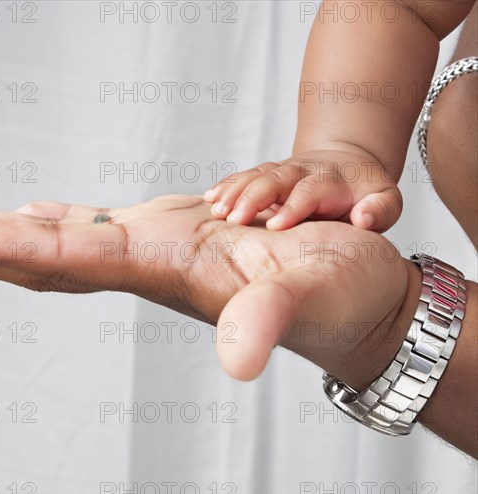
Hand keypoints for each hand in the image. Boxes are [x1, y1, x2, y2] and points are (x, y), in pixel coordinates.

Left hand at [0, 195, 417, 386]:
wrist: (353, 297)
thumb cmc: (338, 296)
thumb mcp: (307, 300)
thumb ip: (267, 321)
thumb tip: (236, 359)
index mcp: (169, 270)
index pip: (64, 257)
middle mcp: (151, 263)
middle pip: (43, 254)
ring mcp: (158, 251)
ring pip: (63, 241)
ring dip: (1, 236)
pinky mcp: (174, 239)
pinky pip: (97, 230)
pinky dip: (55, 223)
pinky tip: (33, 219)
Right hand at [202, 150, 402, 231]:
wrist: (348, 164)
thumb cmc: (365, 193)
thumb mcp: (387, 200)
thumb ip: (381, 209)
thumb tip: (364, 218)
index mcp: (331, 181)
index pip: (310, 192)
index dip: (292, 207)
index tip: (274, 227)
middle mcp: (302, 172)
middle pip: (275, 179)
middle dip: (252, 197)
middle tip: (232, 219)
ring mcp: (281, 171)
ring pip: (254, 176)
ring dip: (234, 191)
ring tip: (215, 209)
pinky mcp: (265, 175)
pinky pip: (243, 176)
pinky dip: (225, 186)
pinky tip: (208, 198)